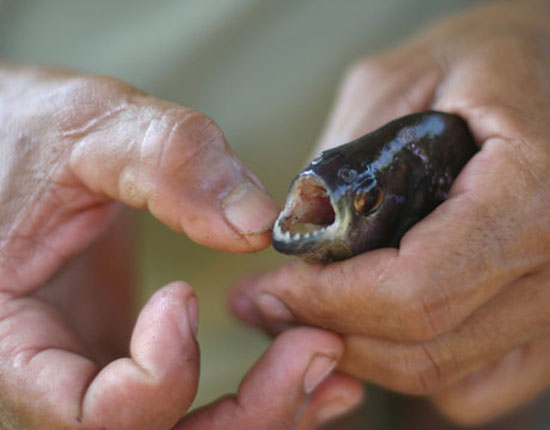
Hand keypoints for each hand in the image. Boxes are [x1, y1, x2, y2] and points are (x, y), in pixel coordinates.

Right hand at [0, 65, 362, 427]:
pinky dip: (269, 398)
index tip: (186, 295)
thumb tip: (257, 222)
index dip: (155, 378)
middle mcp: (60, 374)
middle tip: (315, 348)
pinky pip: (206, 405)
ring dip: (270, 412)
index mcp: (13, 339)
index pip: (87, 415)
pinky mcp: (143, 354)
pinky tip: (318, 367)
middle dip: (247, 414)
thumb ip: (168, 163)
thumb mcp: (89, 127)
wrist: (24, 143)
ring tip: (329, 358)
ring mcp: (106, 370)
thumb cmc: (33, 132)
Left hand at [230, 0, 549, 425]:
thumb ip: (341, 161)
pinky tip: (374, 323)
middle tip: (268, 306)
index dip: (327, 300)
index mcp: (534, 194)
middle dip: (329, 330)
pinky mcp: (548, 324)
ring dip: (361, 352)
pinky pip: (473, 382)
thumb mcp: (399, 81)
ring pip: (442, 374)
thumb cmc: (487, 63)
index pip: (414, 290)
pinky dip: (411, 363)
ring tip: (307, 311)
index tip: (273, 286)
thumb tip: (294, 234)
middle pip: (423, 348)